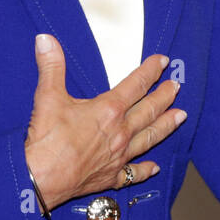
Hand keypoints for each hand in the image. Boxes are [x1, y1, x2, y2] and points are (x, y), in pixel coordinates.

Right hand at [24, 34, 186, 212]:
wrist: (39, 180)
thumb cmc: (46, 140)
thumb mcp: (48, 97)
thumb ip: (51, 66)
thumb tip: (45, 40)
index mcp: (109, 110)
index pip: (137, 84)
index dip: (151, 70)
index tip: (164, 61)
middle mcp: (120, 132)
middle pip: (150, 110)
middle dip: (165, 96)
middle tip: (177, 87)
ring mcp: (118, 155)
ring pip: (149, 138)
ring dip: (166, 126)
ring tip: (180, 116)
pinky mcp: (111, 176)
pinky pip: (133, 173)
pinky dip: (145, 170)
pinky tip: (155, 167)